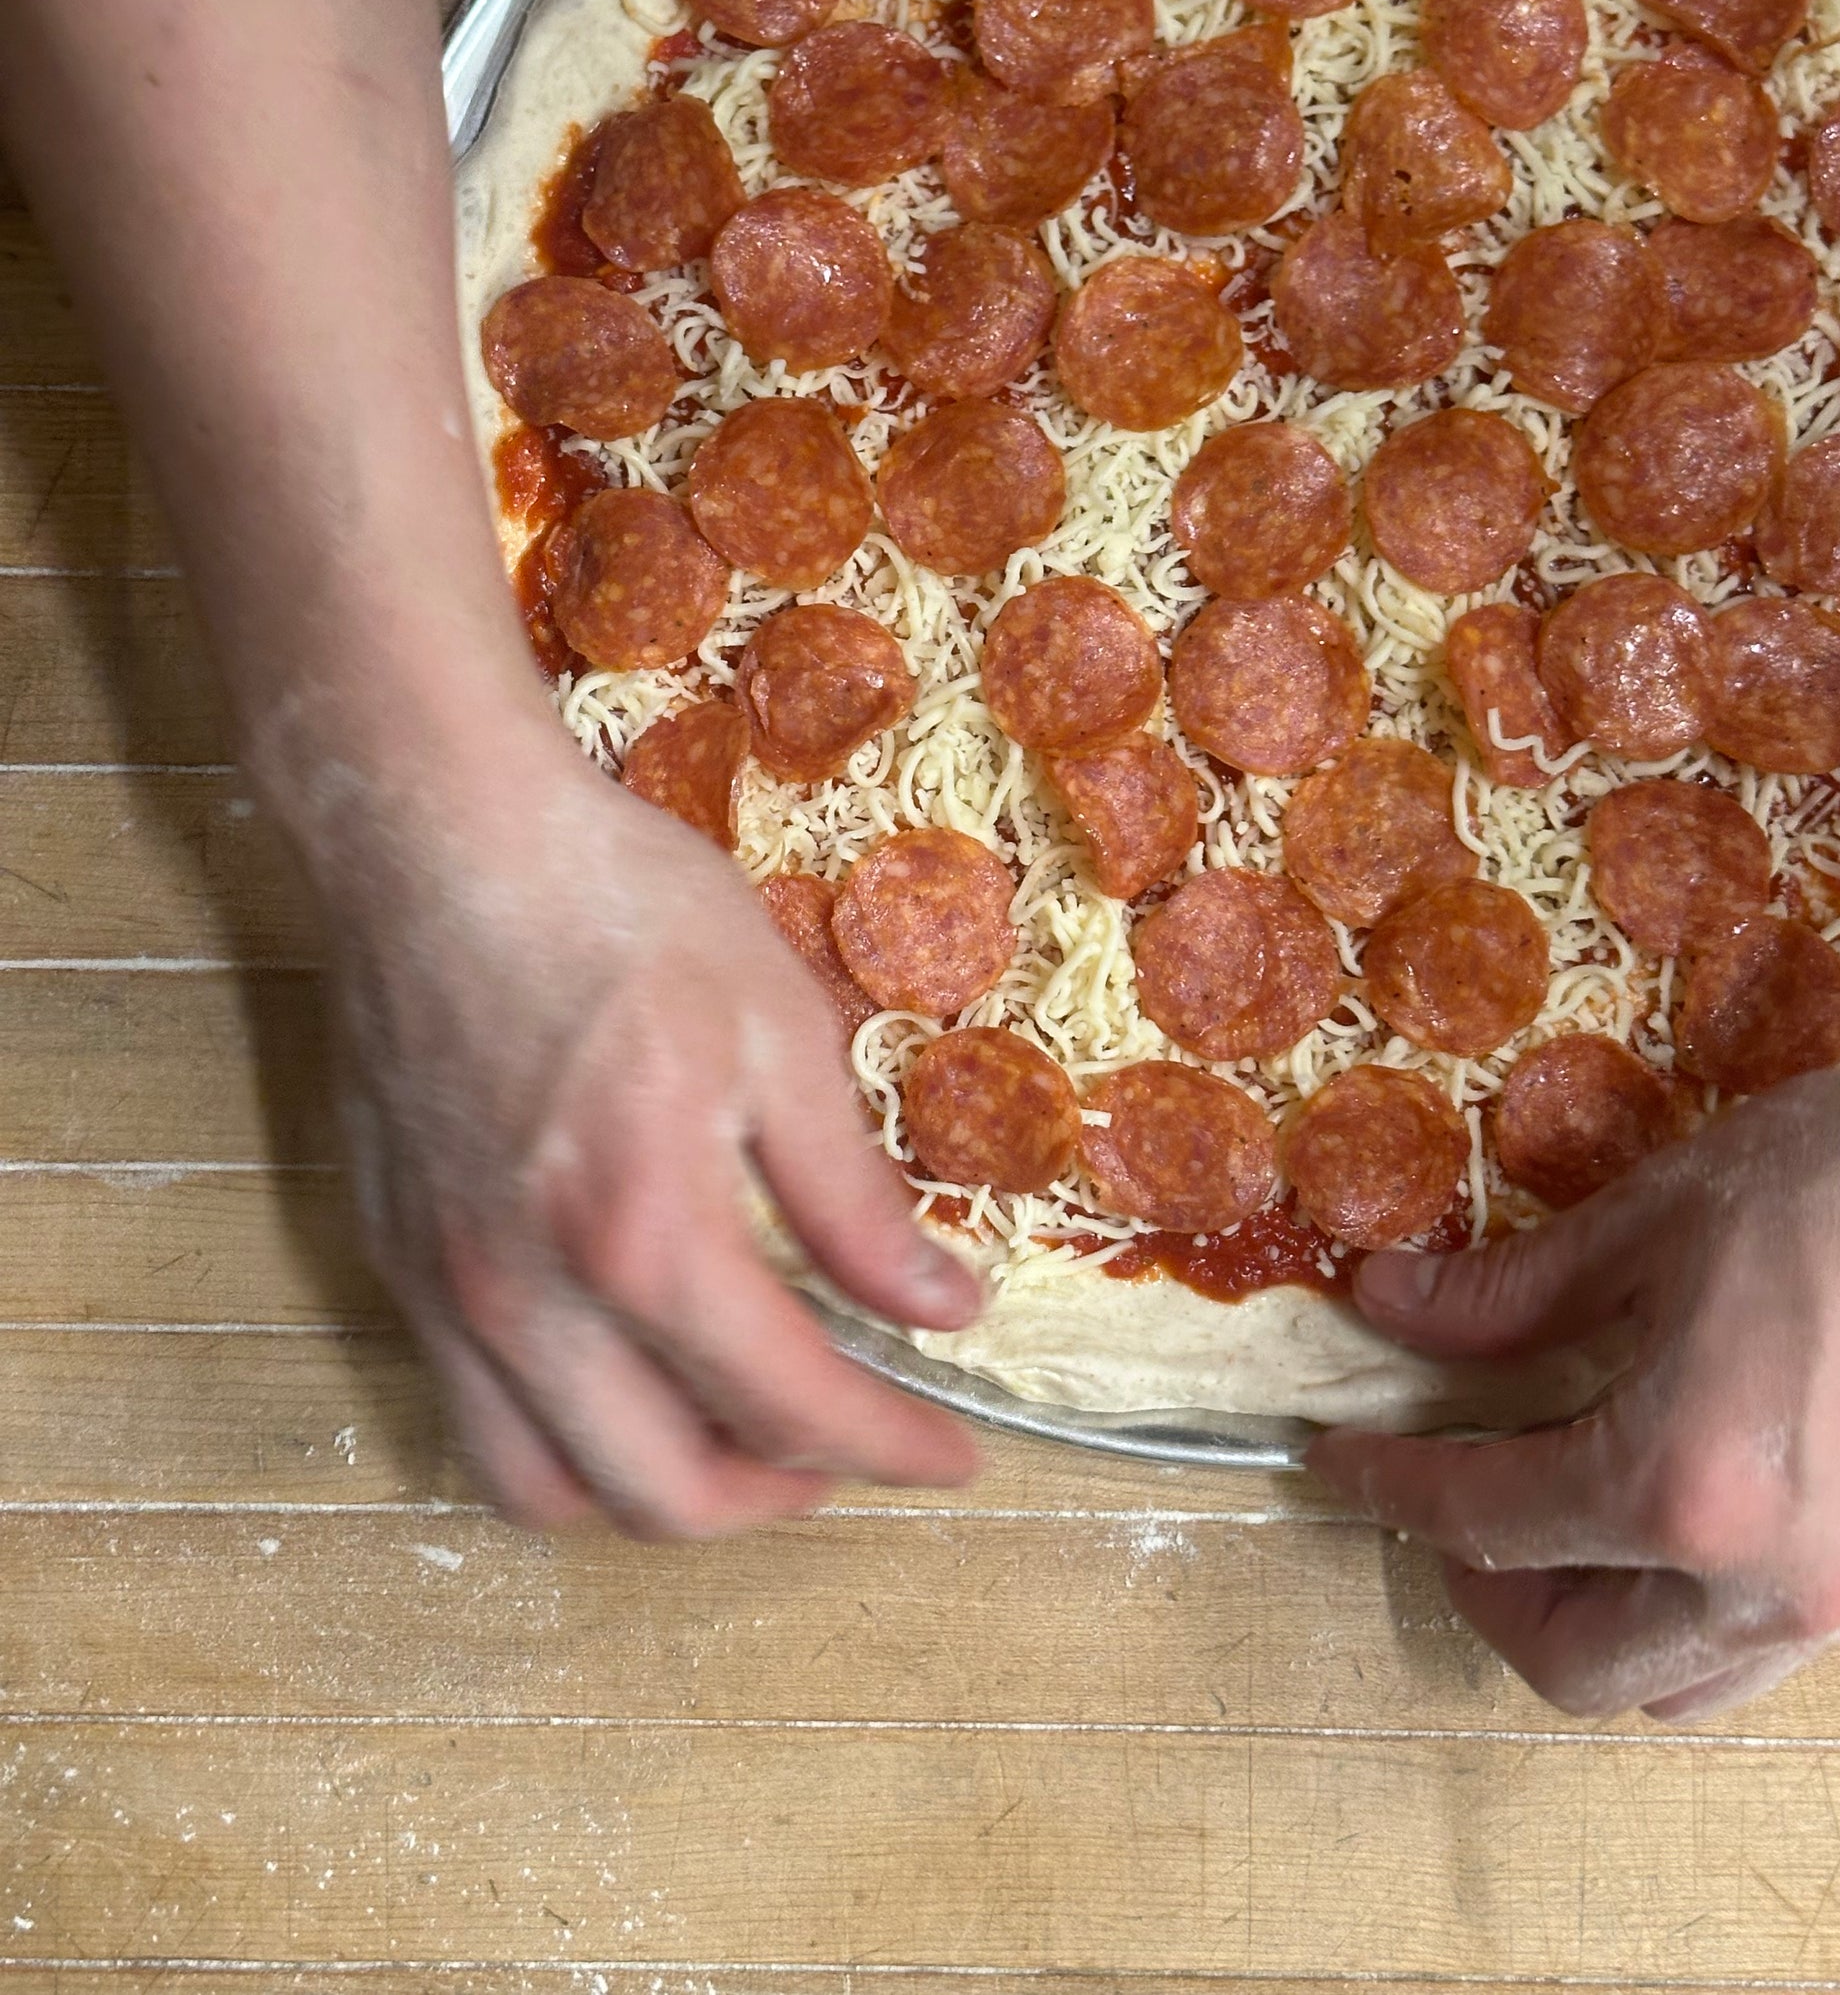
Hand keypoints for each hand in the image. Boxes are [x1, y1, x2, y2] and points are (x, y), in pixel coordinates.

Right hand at [319, 710, 983, 1538]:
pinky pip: (474, 1416)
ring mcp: (445, 1291)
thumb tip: (942, 1311)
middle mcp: (530, 1300)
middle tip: (854, 1444)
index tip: (953, 1454)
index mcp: (646, 1239)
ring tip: (739, 1432)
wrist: (436, 834)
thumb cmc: (619, 908)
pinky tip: (627, 1371)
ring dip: (659, 1494)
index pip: (790, 1406)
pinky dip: (565, 1441)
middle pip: (665, 1495)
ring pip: (545, 1490)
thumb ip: (853, 1200)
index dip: (892, 1447)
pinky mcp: (396, 1260)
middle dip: (783, 1495)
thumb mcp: (780, 1032)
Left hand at [1306, 1063, 1839, 1719]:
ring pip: (1674, 1688)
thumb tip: (1389, 1306)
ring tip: (1544, 1525)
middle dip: (1482, 1592)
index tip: (1339, 1459)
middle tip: (1443, 1500)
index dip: (1392, 1489)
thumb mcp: (1656, 1220)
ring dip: (1585, 1627)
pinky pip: (1757, 1655)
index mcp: (1682, 1484)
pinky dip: (1679, 1619)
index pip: (1489, 1521)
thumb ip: (1512, 1292)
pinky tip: (1662, 1524)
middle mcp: (1761, 1578)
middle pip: (1572, 1661)